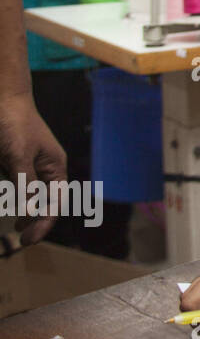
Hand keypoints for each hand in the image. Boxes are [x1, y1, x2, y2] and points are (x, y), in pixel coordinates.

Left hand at [0, 94, 66, 244]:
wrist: (3, 99)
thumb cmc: (14, 124)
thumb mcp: (18, 156)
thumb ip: (24, 184)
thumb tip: (28, 212)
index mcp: (55, 167)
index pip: (55, 202)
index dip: (44, 223)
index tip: (28, 239)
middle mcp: (47, 169)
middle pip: (46, 202)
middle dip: (36, 221)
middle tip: (21, 240)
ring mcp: (31, 166)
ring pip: (32, 196)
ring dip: (26, 211)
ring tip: (17, 227)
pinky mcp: (15, 162)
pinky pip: (19, 186)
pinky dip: (16, 198)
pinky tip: (11, 205)